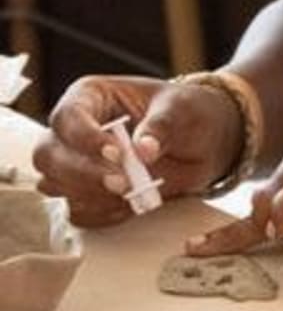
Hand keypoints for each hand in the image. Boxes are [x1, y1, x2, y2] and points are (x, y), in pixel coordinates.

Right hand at [33, 75, 241, 226]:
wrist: (205, 140)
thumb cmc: (187, 113)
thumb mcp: (181, 109)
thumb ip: (162, 126)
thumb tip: (144, 149)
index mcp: (91, 96)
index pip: (68, 117)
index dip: (85, 138)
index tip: (117, 154)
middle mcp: (75, 130)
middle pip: (49, 155)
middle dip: (83, 174)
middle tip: (124, 183)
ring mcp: (77, 163)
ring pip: (54, 185)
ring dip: (91, 196)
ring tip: (133, 193)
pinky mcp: (88, 191)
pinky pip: (77, 211)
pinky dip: (101, 214)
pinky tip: (130, 205)